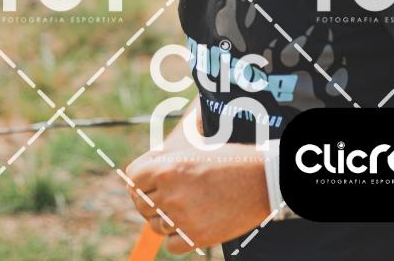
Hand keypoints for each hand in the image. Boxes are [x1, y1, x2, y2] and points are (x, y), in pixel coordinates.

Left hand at [125, 143, 270, 253]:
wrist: (260, 179)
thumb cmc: (228, 158)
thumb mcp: (193, 149)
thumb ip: (164, 160)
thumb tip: (138, 174)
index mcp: (168, 167)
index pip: (133, 178)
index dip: (140, 179)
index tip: (148, 182)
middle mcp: (171, 193)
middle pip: (141, 204)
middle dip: (151, 200)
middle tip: (167, 196)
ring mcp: (183, 217)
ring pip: (155, 226)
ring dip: (166, 219)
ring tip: (185, 207)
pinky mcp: (196, 237)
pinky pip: (171, 244)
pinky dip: (178, 237)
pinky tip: (191, 223)